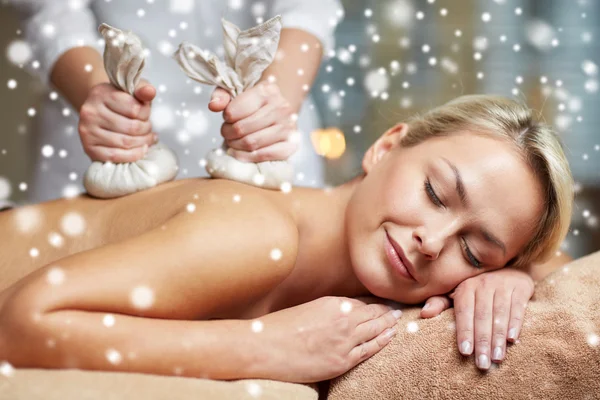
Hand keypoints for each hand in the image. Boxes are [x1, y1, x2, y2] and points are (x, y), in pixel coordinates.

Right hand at [78, 80, 157, 162]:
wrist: (100, 113)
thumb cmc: (119, 101)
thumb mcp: (131, 89)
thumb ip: (142, 89)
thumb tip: (150, 92)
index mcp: (101, 94)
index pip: (134, 108)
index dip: (146, 113)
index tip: (147, 114)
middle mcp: (90, 112)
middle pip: (131, 127)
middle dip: (146, 129)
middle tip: (149, 129)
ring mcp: (88, 132)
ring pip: (125, 142)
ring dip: (143, 142)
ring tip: (148, 138)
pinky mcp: (89, 148)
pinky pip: (116, 156)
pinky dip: (133, 155)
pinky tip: (142, 149)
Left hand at [208, 83, 298, 162]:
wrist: (279, 112)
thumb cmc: (254, 103)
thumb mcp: (236, 92)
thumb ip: (221, 96)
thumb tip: (214, 106)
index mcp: (267, 90)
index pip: (234, 110)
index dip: (226, 118)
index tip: (227, 118)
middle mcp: (282, 107)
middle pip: (241, 129)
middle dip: (228, 133)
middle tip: (227, 133)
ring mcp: (288, 127)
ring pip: (251, 143)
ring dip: (235, 145)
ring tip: (233, 142)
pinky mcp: (291, 145)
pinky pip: (264, 155)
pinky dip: (247, 157)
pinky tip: (240, 153)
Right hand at [255, 296, 401, 382]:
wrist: (265, 348)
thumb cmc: (279, 328)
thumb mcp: (307, 309)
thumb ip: (327, 310)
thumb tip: (340, 312)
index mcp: (333, 303)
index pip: (362, 301)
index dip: (376, 301)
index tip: (384, 301)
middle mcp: (343, 319)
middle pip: (374, 313)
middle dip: (388, 310)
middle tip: (399, 308)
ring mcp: (345, 341)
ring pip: (376, 329)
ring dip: (389, 323)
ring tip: (398, 319)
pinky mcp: (342, 361)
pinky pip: (369, 350)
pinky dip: (383, 341)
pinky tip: (391, 336)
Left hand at [420, 269, 533, 369]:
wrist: (508, 269)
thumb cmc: (478, 288)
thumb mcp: (458, 292)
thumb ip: (441, 303)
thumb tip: (424, 314)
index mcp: (465, 287)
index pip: (463, 312)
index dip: (464, 332)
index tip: (465, 352)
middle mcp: (483, 284)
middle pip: (482, 316)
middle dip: (482, 341)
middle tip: (482, 364)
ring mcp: (502, 284)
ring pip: (500, 314)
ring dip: (498, 338)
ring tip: (496, 358)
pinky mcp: (520, 287)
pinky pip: (518, 307)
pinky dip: (515, 323)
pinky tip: (512, 339)